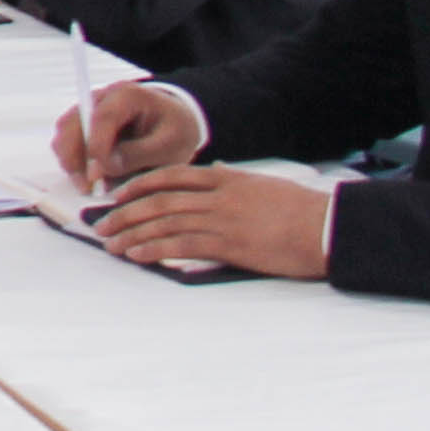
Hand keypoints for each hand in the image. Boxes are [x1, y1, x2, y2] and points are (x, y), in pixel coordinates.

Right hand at [52, 80, 204, 195]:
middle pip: (72, 123)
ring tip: (88, 185)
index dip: (95, 147)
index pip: (101, 118)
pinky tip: (90, 177)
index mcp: (127, 95)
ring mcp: (89, 109)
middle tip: (85, 187)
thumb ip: (136, 155)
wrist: (178, 121)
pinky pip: (68, 142)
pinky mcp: (84, 124)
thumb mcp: (168, 146)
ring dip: (70, 160)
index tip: (96, 176)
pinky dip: (74, 161)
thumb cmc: (176, 130)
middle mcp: (102, 97)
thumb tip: (100, 170)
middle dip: (73, 157)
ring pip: (64, 133)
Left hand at [82, 162, 332, 279]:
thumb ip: (235, 184)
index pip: (172, 177)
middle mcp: (218, 196)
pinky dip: (154, 248)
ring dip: (133, 232)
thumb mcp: (264, 187)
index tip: (119, 195)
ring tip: (111, 243)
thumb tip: (218, 177)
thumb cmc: (301, 212)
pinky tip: (137, 254)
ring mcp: (222, 219)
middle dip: (126, 212)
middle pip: (160, 200)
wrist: (326, 228)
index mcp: (226, 180)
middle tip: (103, 223)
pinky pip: (181, 244)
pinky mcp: (229, 245)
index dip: (140, 185)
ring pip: (164, 221)